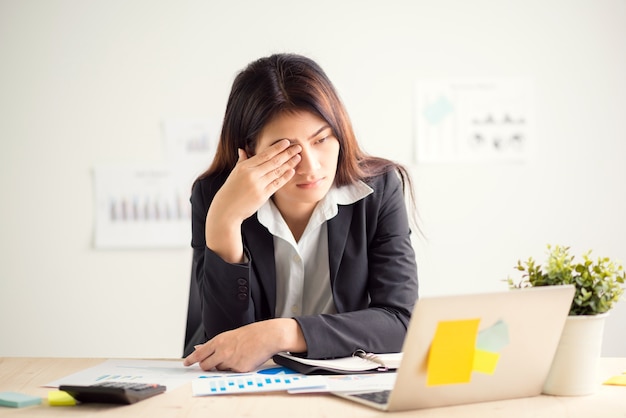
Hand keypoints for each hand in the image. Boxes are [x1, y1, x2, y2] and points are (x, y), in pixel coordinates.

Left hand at [183, 319, 305, 371]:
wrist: (268, 336)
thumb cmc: (253, 334)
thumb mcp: (230, 335)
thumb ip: (215, 344)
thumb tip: (200, 348)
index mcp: (219, 341)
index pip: (200, 353)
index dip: (191, 360)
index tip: (186, 363)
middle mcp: (222, 352)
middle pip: (205, 365)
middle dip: (206, 366)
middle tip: (210, 363)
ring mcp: (230, 361)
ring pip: (219, 369)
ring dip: (223, 365)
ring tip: (236, 355)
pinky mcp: (239, 369)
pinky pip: (232, 372)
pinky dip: (236, 368)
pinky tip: (244, 359)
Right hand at [212, 139, 301, 224]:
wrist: (226, 210)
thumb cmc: (230, 191)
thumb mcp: (234, 173)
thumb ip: (241, 161)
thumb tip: (242, 149)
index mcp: (244, 167)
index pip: (264, 154)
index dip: (277, 147)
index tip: (287, 142)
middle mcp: (252, 174)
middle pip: (273, 161)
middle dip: (287, 153)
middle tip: (298, 147)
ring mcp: (258, 185)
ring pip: (277, 171)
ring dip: (289, 164)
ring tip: (298, 157)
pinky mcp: (262, 196)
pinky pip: (277, 184)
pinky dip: (285, 177)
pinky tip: (292, 171)